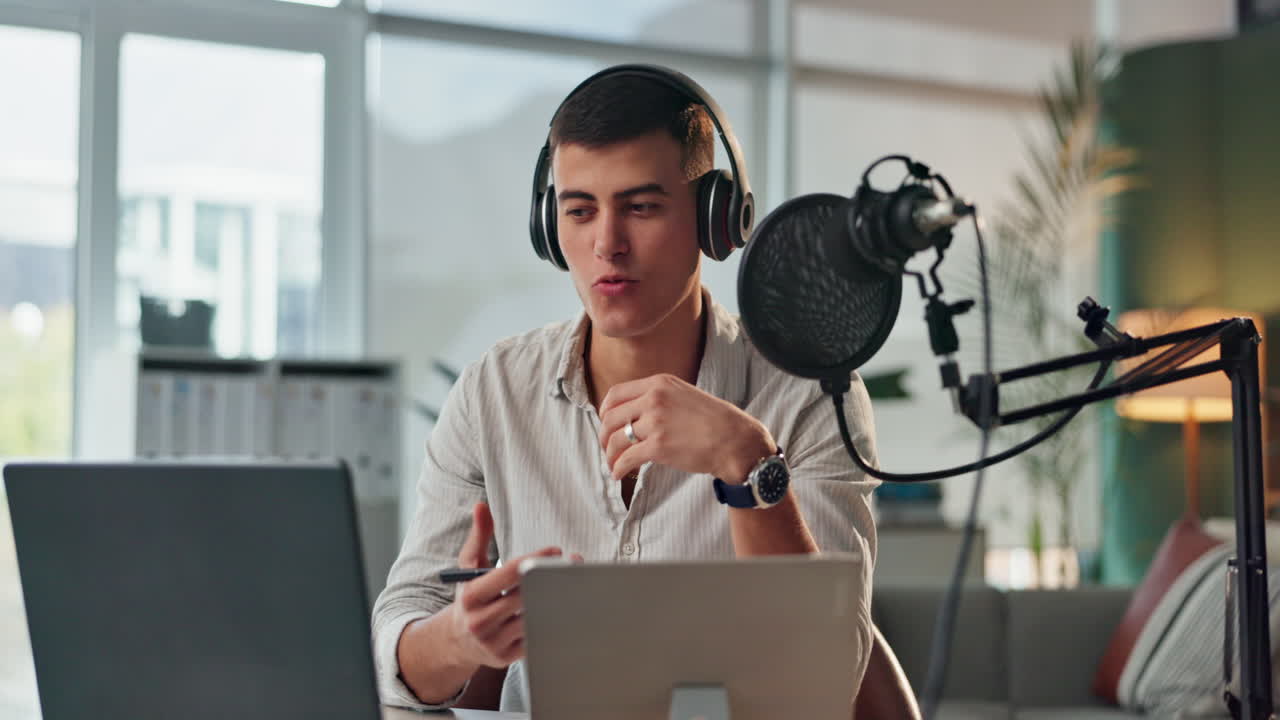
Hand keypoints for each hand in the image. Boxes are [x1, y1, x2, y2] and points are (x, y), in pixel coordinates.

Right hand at [447, 503, 564, 667]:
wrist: (456, 641)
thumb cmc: (469, 597)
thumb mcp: (469, 567)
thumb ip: (479, 536)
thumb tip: (481, 505)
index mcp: (471, 596)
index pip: (509, 573)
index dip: (535, 559)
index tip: (556, 550)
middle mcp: (480, 621)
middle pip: (526, 595)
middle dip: (550, 578)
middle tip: (572, 566)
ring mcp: (494, 642)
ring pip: (534, 616)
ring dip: (554, 600)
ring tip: (571, 585)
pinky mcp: (507, 658)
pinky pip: (536, 636)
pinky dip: (550, 621)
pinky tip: (562, 608)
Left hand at [598, 374, 775, 483]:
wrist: (736, 440)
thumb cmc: (715, 421)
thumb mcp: (685, 395)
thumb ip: (660, 399)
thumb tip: (635, 415)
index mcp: (659, 383)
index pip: (616, 394)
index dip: (605, 411)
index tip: (606, 423)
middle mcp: (654, 399)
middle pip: (611, 417)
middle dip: (604, 435)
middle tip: (607, 448)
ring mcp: (655, 422)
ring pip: (616, 439)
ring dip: (610, 455)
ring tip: (613, 465)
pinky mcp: (658, 446)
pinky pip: (627, 458)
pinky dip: (618, 468)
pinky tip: (620, 475)